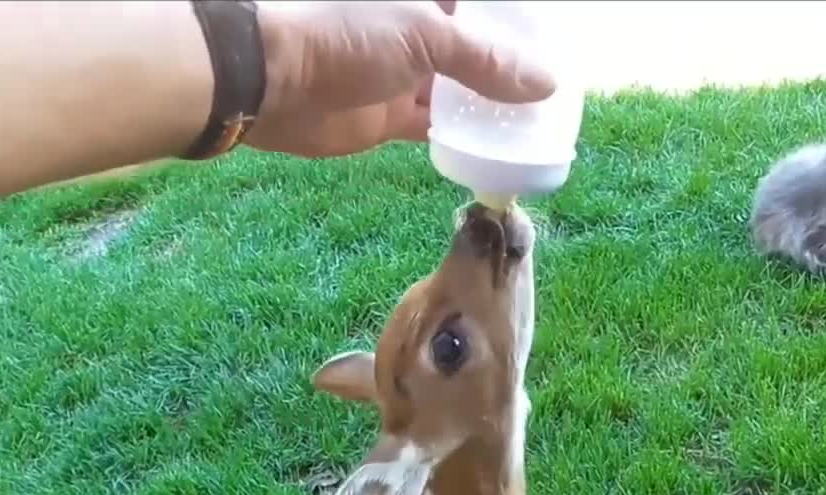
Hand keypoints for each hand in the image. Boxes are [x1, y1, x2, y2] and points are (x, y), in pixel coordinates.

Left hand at [245, 0, 556, 157]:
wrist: (270, 80)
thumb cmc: (346, 34)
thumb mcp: (428, 36)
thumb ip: (489, 60)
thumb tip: (547, 84)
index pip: (481, 6)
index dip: (515, 21)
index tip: (553, 43)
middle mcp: (415, 26)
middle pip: (475, 46)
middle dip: (510, 67)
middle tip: (555, 92)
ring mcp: (402, 71)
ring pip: (459, 89)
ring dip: (491, 107)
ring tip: (537, 124)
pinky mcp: (388, 114)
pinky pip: (436, 126)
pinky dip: (464, 138)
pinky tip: (498, 149)